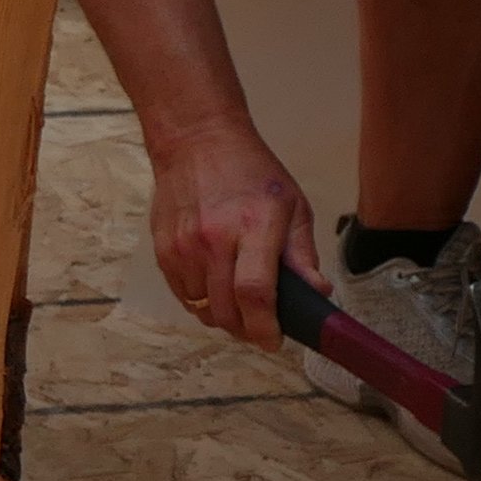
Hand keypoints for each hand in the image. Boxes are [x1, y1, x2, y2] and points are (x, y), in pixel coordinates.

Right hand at [147, 117, 317, 350]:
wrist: (196, 140)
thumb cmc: (251, 171)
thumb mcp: (292, 205)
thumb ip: (303, 254)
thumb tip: (317, 294)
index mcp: (253, 226)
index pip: (254, 293)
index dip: (265, 327)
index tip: (274, 340)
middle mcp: (214, 239)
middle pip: (226, 310)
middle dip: (247, 329)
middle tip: (261, 326)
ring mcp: (184, 246)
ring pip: (203, 309)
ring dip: (224, 316)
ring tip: (239, 302)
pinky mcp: (163, 250)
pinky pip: (183, 296)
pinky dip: (201, 302)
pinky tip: (216, 286)